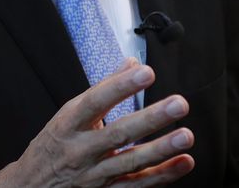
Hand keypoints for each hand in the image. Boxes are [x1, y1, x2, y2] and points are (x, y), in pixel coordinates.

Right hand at [0, 59, 194, 187]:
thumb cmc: (52, 147)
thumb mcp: (67, 115)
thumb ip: (102, 89)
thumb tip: (130, 63)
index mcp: (68, 125)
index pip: (95, 102)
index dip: (120, 87)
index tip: (145, 73)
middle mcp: (80, 150)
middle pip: (118, 134)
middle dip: (150, 119)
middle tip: (178, 104)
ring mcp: (93, 176)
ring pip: (131, 162)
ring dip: (161, 150)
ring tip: (185, 136)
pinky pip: (136, 185)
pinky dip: (162, 175)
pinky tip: (183, 162)